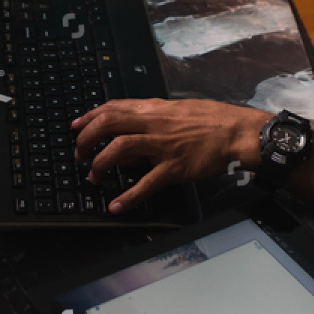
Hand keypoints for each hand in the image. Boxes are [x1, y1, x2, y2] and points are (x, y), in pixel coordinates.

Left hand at [72, 99, 270, 212]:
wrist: (237, 132)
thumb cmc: (211, 121)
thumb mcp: (177, 112)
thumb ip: (151, 123)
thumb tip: (130, 139)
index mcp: (155, 109)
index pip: (113, 107)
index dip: (90, 116)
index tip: (76, 125)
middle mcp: (155, 124)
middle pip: (109, 123)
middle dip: (86, 138)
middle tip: (79, 154)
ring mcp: (163, 146)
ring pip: (120, 149)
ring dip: (100, 164)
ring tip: (93, 177)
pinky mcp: (174, 168)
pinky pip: (146, 183)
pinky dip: (128, 197)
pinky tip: (116, 206)